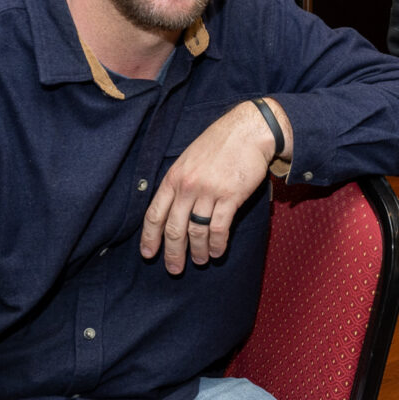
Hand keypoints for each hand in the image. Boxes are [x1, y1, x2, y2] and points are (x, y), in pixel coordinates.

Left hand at [141, 99, 286, 273]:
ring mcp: (209, 191)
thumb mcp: (189, 158)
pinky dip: (218, 244)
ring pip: (197, 231)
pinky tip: (218, 251)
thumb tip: (172, 209)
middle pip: (174, 228)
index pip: (154, 214)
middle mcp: (188, 186)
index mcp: (174, 177)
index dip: (150, 238)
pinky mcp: (230, 196)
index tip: (149, 254)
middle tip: (174, 269)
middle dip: (173, 253)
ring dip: (198, 251)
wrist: (249, 130)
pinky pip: (219, 228)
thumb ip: (180, 182)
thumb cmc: (220, 144)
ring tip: (201, 260)